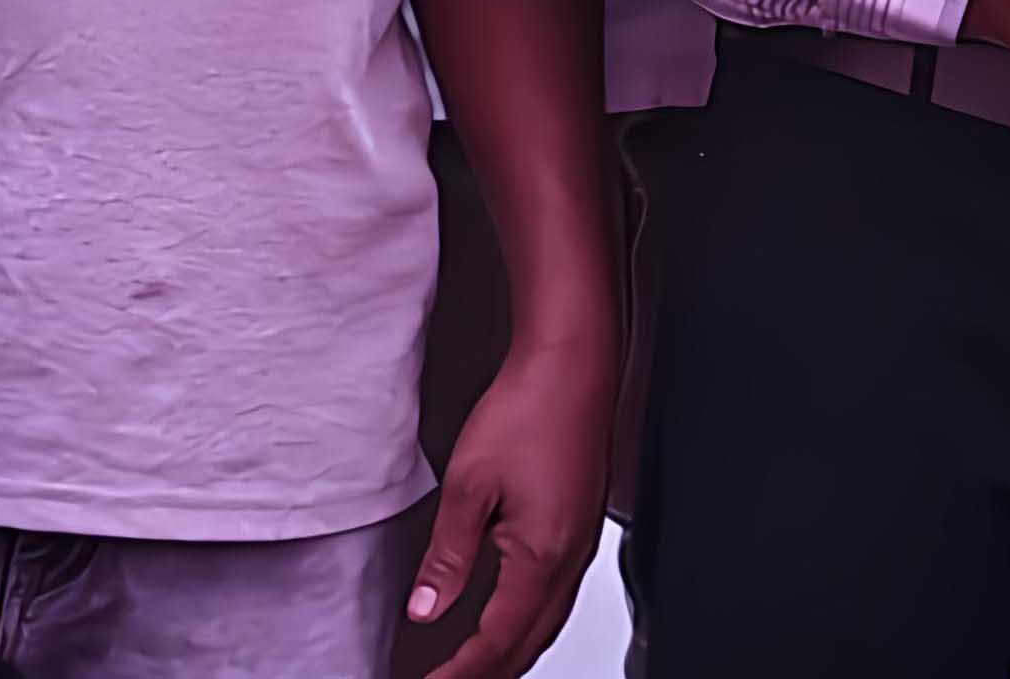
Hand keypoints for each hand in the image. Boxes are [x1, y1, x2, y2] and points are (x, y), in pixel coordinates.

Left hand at [405, 341, 614, 678]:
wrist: (574, 361)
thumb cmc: (530, 408)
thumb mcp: (469, 485)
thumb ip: (448, 556)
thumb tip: (427, 609)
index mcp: (542, 559)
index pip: (495, 644)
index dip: (458, 675)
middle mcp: (570, 559)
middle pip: (528, 645)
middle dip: (486, 674)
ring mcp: (582, 542)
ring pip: (546, 623)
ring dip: (509, 652)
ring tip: (473, 665)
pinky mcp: (582, 523)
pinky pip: (557, 595)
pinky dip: (529, 621)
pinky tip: (511, 612)